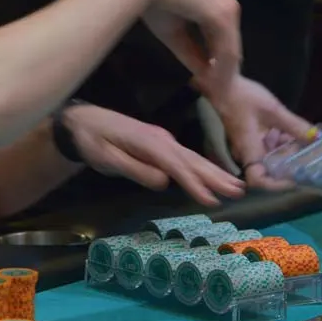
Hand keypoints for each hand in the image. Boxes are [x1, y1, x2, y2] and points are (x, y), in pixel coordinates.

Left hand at [63, 103, 245, 205]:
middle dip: (216, 177)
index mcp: (148, 142)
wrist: (82, 120)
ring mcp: (162, 139)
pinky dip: (203, 167)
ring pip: (192, 158)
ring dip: (215, 172)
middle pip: (192, 160)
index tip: (212, 200)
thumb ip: (134, 170)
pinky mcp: (160, 143)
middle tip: (240, 192)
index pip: (176, 166)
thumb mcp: (106, 158)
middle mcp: (161, 139)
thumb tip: (164, 183)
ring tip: (237, 186)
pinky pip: (186, 157)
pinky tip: (214, 176)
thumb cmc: (91, 140)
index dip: (194, 184)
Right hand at [139, 0, 242, 94]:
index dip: (217, 67)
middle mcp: (228, 10)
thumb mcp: (174, 32)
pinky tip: (216, 87)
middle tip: (220, 99)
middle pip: (229, 48)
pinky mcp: (223, 15)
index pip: (221, 43)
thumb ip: (190, 52)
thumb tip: (203, 74)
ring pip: (230, 51)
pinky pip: (226, 49)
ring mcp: (228, 13)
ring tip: (220, 99)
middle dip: (225, 75)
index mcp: (215, 10)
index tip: (212, 88)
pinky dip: (222, 70)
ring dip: (225, 77)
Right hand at [201, 75, 315, 189]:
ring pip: (270, 155)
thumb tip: (317, 139)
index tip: (297, 178)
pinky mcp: (250, 136)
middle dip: (290, 162)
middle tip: (309, 152)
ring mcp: (248, 144)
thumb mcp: (274, 110)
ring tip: (304, 137)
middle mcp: (247, 152)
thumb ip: (296, 126)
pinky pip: (267, 145)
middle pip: (270, 168)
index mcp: (249, 150)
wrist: (222, 84)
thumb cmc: (244, 98)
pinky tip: (292, 129)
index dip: (277, 185)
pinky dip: (281, 140)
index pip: (259, 180)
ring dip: (287, 149)